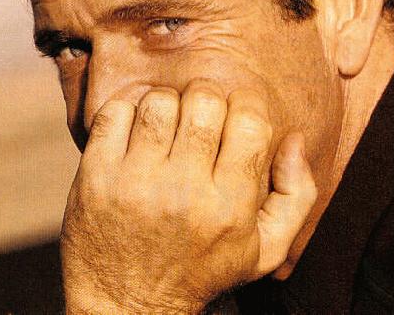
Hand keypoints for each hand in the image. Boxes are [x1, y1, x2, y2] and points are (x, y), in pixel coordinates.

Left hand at [60, 80, 317, 313]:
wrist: (127, 306)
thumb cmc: (202, 270)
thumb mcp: (265, 250)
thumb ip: (297, 195)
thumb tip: (294, 139)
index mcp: (230, 206)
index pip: (250, 121)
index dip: (247, 105)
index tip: (237, 113)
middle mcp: (184, 191)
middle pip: (204, 101)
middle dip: (207, 99)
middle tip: (201, 117)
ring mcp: (135, 182)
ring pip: (160, 101)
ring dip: (168, 104)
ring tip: (168, 125)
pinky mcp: (96, 176)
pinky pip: (115, 112)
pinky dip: (128, 109)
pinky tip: (137, 130)